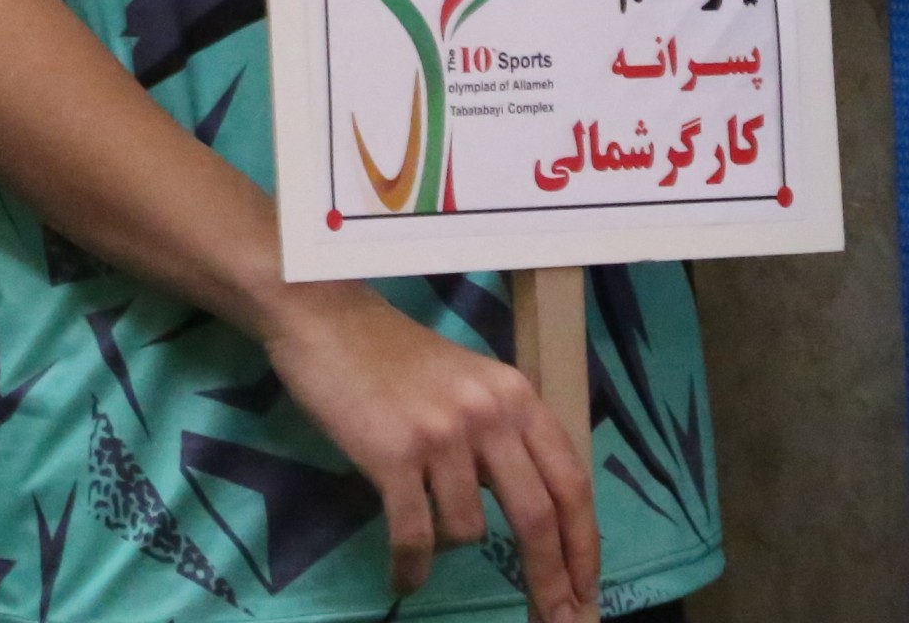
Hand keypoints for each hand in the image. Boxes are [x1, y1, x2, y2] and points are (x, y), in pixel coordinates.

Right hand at [261, 283, 596, 621]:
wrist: (321, 316)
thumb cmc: (391, 353)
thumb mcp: (469, 382)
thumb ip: (503, 435)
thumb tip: (532, 511)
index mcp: (517, 396)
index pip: (571, 484)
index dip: (585, 547)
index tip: (587, 592)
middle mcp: (489, 414)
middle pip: (538, 518)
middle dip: (549, 579)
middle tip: (557, 621)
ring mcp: (441, 434)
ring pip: (469, 528)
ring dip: (449, 544)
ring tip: (422, 529)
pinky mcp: (392, 453)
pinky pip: (414, 534)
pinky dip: (411, 566)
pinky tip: (404, 579)